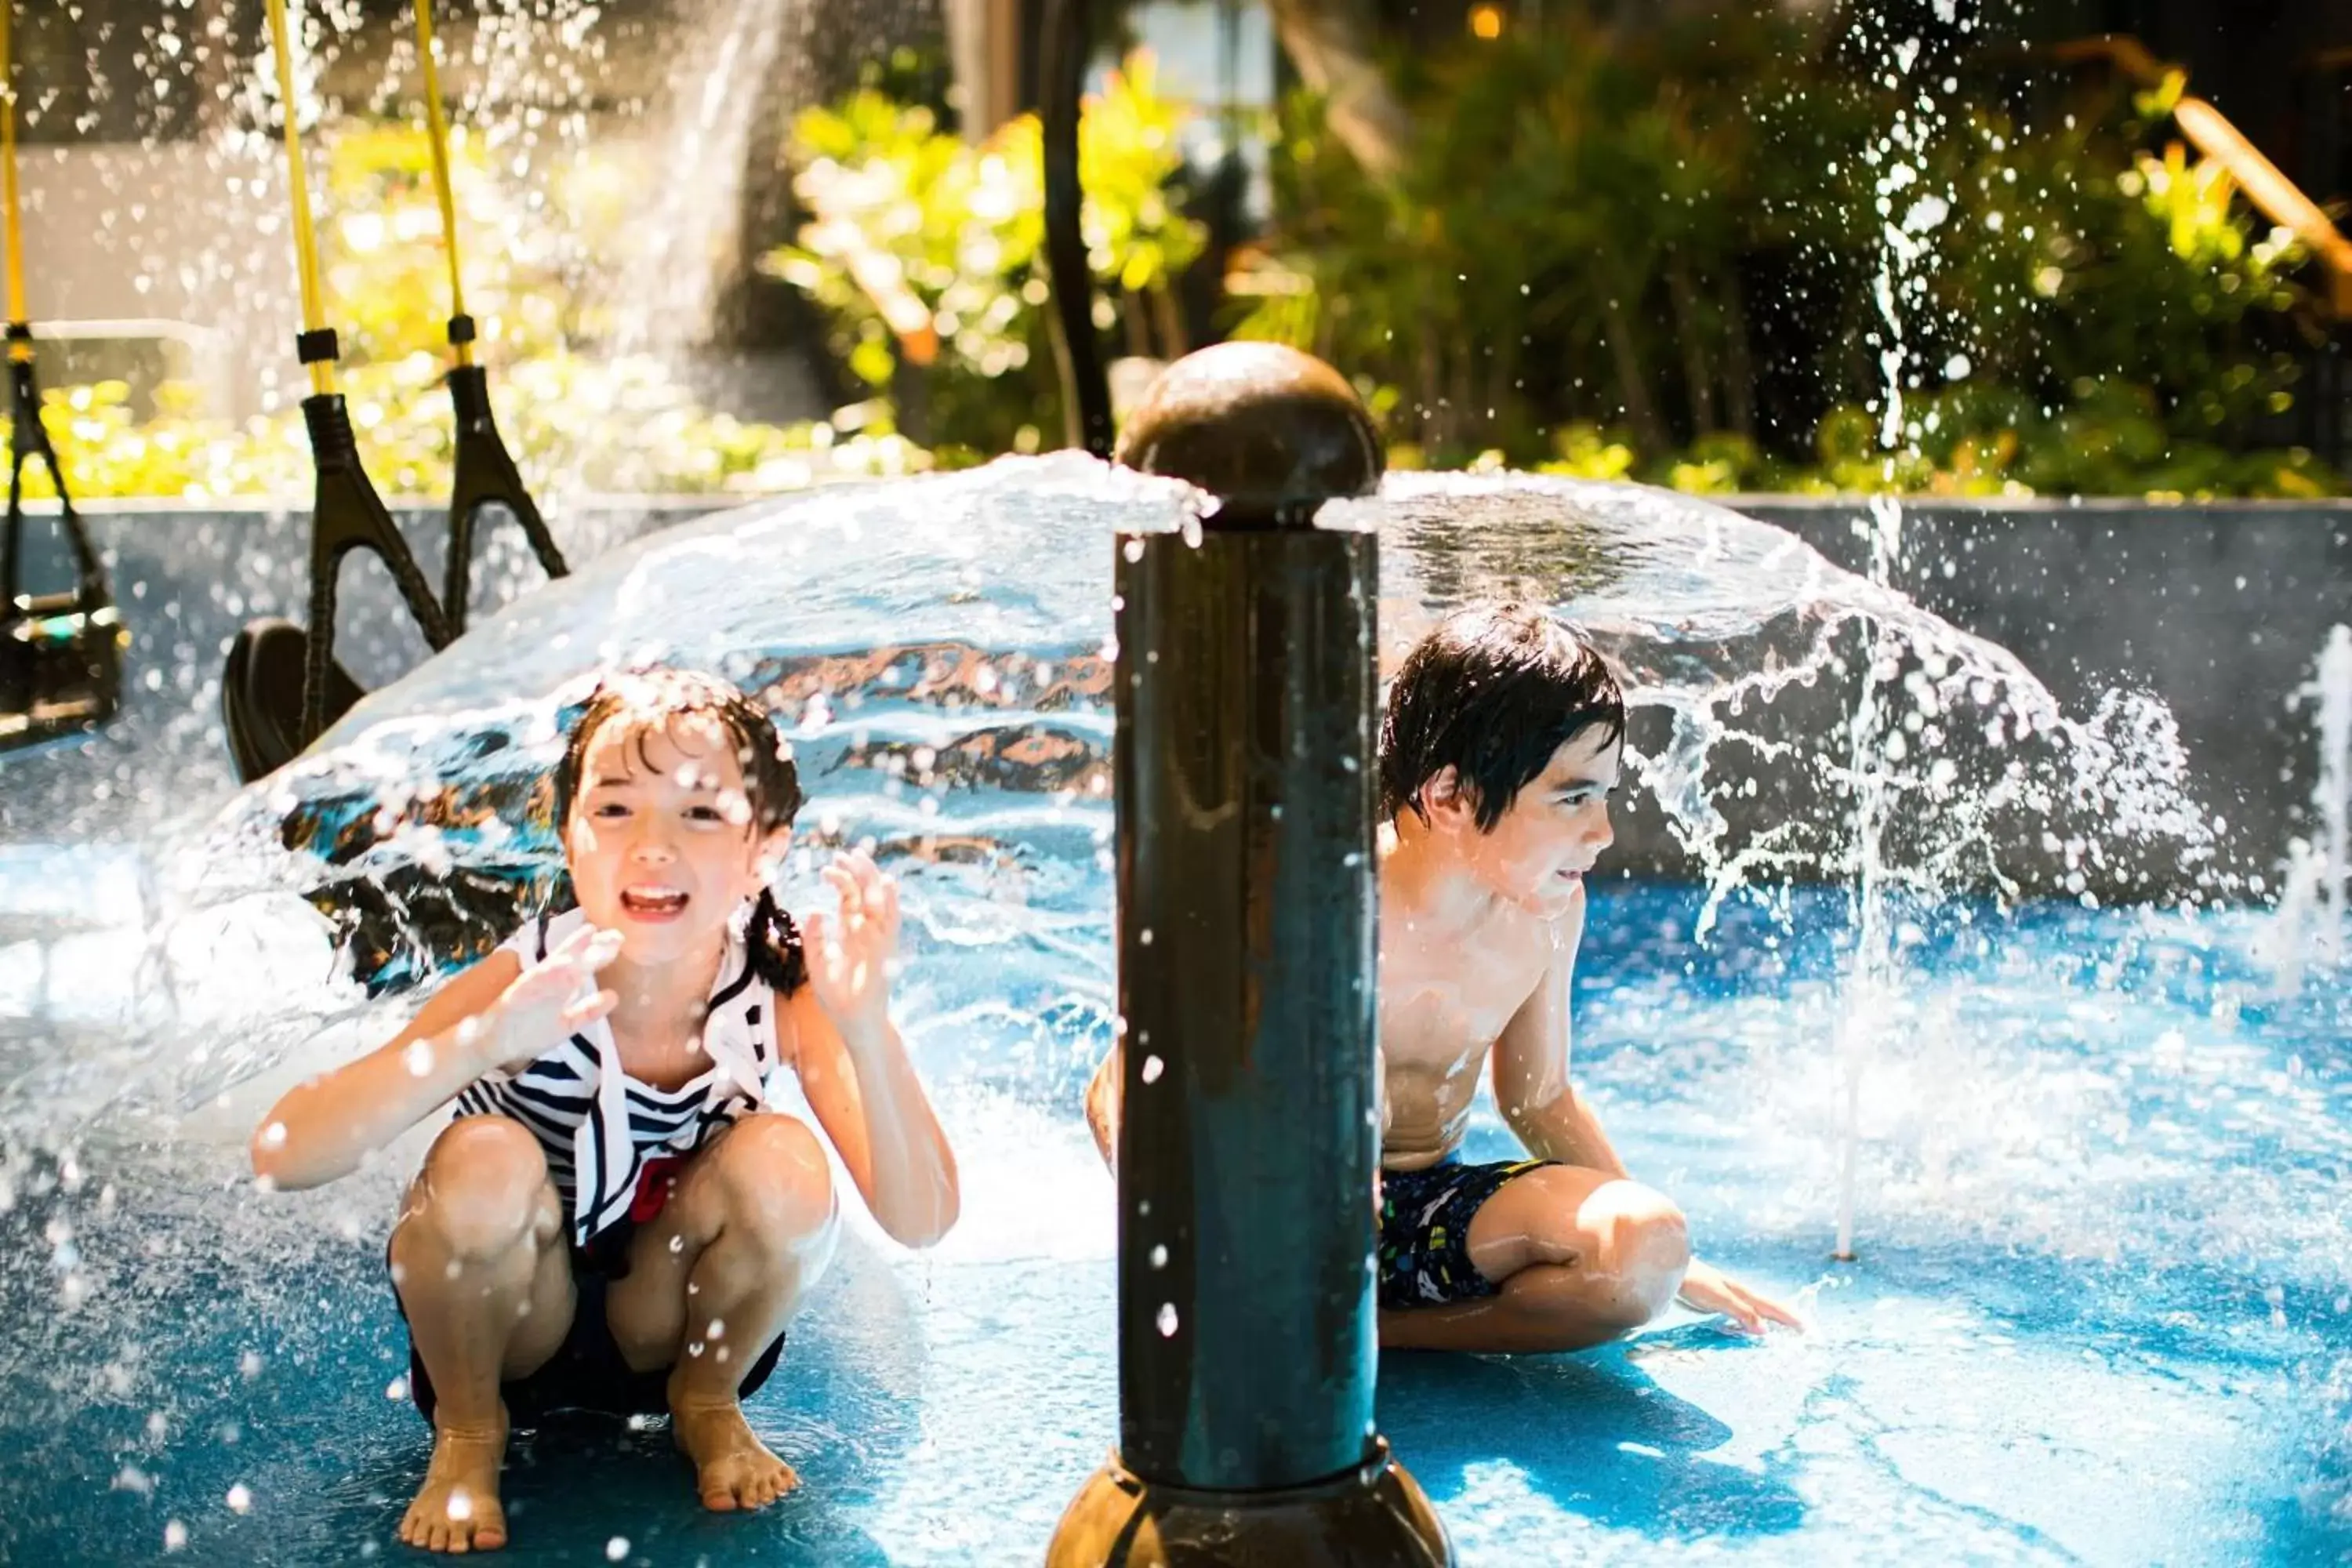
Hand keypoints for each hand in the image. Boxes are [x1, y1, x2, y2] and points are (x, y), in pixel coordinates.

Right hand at [480, 923, 621, 1072]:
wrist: (490, 1043)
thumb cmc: (529, 1032)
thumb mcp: (566, 1024)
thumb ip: (588, 1010)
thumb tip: (613, 996)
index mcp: (557, 984)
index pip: (580, 962)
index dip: (598, 950)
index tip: (618, 939)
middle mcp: (545, 979)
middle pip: (570, 957)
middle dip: (591, 946)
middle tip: (615, 935)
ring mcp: (530, 985)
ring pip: (554, 965)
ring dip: (572, 951)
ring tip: (591, 937)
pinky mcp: (516, 995)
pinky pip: (533, 983)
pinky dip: (548, 974)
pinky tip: (563, 965)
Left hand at [804, 848, 899, 1042]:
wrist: (852, 1021)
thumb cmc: (836, 998)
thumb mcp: (816, 964)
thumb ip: (813, 939)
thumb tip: (814, 910)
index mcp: (850, 933)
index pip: (849, 899)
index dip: (841, 880)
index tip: (828, 867)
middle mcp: (866, 932)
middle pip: (865, 894)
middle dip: (858, 872)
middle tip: (847, 852)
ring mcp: (877, 939)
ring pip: (879, 902)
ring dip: (871, 880)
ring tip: (861, 858)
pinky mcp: (884, 950)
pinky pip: (890, 922)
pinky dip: (891, 903)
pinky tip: (887, 883)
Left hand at [1676, 1259, 1804, 1334]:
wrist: (1670, 1265)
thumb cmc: (1693, 1281)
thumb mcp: (1719, 1298)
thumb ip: (1741, 1312)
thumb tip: (1765, 1329)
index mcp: (1740, 1292)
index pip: (1770, 1307)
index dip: (1787, 1318)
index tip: (1806, 1327)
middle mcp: (1736, 1291)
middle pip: (1765, 1305)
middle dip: (1783, 1316)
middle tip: (1802, 1326)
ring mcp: (1725, 1293)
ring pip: (1754, 1306)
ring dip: (1768, 1315)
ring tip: (1781, 1323)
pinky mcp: (1714, 1297)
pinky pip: (1741, 1309)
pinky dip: (1751, 1316)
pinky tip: (1746, 1321)